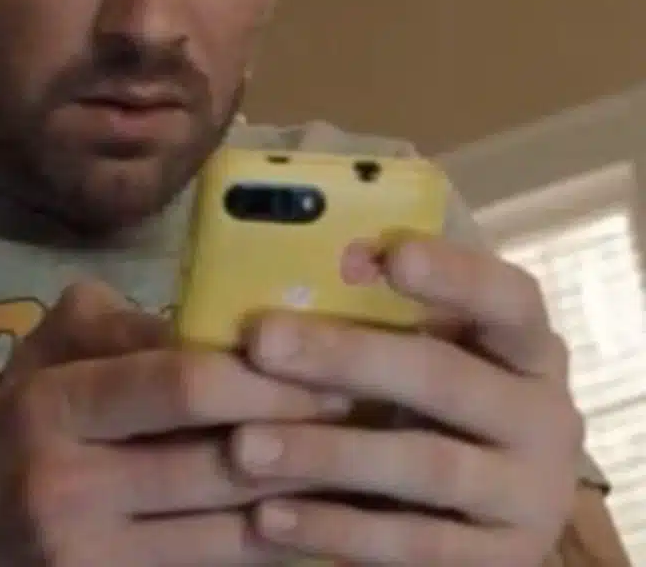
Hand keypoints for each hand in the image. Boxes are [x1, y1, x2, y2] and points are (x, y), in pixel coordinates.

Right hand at [0, 280, 348, 565]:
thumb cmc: (15, 438)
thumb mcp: (42, 359)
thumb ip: (110, 324)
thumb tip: (208, 317)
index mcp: (52, 403)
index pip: (182, 382)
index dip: (264, 374)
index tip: (331, 362)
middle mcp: (67, 484)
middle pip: (221, 460)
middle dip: (306, 434)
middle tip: (376, 408)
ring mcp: (92, 560)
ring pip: (235, 530)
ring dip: (312, 499)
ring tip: (373, 463)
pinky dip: (277, 549)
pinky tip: (323, 523)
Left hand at [233, 237, 583, 565]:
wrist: (487, 508)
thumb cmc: (432, 393)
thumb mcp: (427, 345)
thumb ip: (381, 306)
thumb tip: (285, 251)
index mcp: (528, 345)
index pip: (507, 298)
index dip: (456, 274)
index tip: (392, 255)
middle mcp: (544, 417)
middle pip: (445, 378)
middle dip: (349, 357)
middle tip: (263, 341)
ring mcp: (529, 495)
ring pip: (424, 466)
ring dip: (327, 453)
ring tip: (244, 445)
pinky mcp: (499, 563)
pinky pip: (412, 546)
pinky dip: (336, 531)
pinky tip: (269, 516)